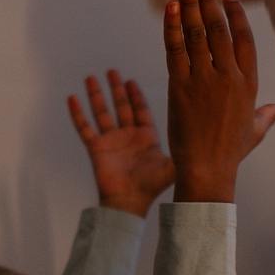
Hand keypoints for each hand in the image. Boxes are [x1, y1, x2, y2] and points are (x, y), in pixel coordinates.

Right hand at [65, 68, 173, 216]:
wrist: (129, 202)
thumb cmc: (150, 188)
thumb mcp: (173, 166)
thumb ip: (184, 150)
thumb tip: (202, 138)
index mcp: (146, 137)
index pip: (140, 110)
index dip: (136, 95)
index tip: (131, 81)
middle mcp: (128, 136)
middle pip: (121, 106)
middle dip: (116, 88)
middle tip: (113, 71)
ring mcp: (111, 141)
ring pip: (102, 112)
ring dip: (96, 95)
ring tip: (91, 78)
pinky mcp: (96, 148)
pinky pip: (85, 127)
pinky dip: (78, 113)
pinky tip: (72, 98)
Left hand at [163, 0, 274, 202]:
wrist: (207, 170)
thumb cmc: (231, 152)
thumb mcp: (255, 130)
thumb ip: (268, 115)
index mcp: (248, 83)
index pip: (243, 38)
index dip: (234, 14)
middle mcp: (228, 76)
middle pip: (217, 28)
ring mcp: (203, 79)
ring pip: (196, 33)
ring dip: (190, 3)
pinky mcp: (180, 86)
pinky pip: (175, 49)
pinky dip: (172, 26)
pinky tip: (170, 7)